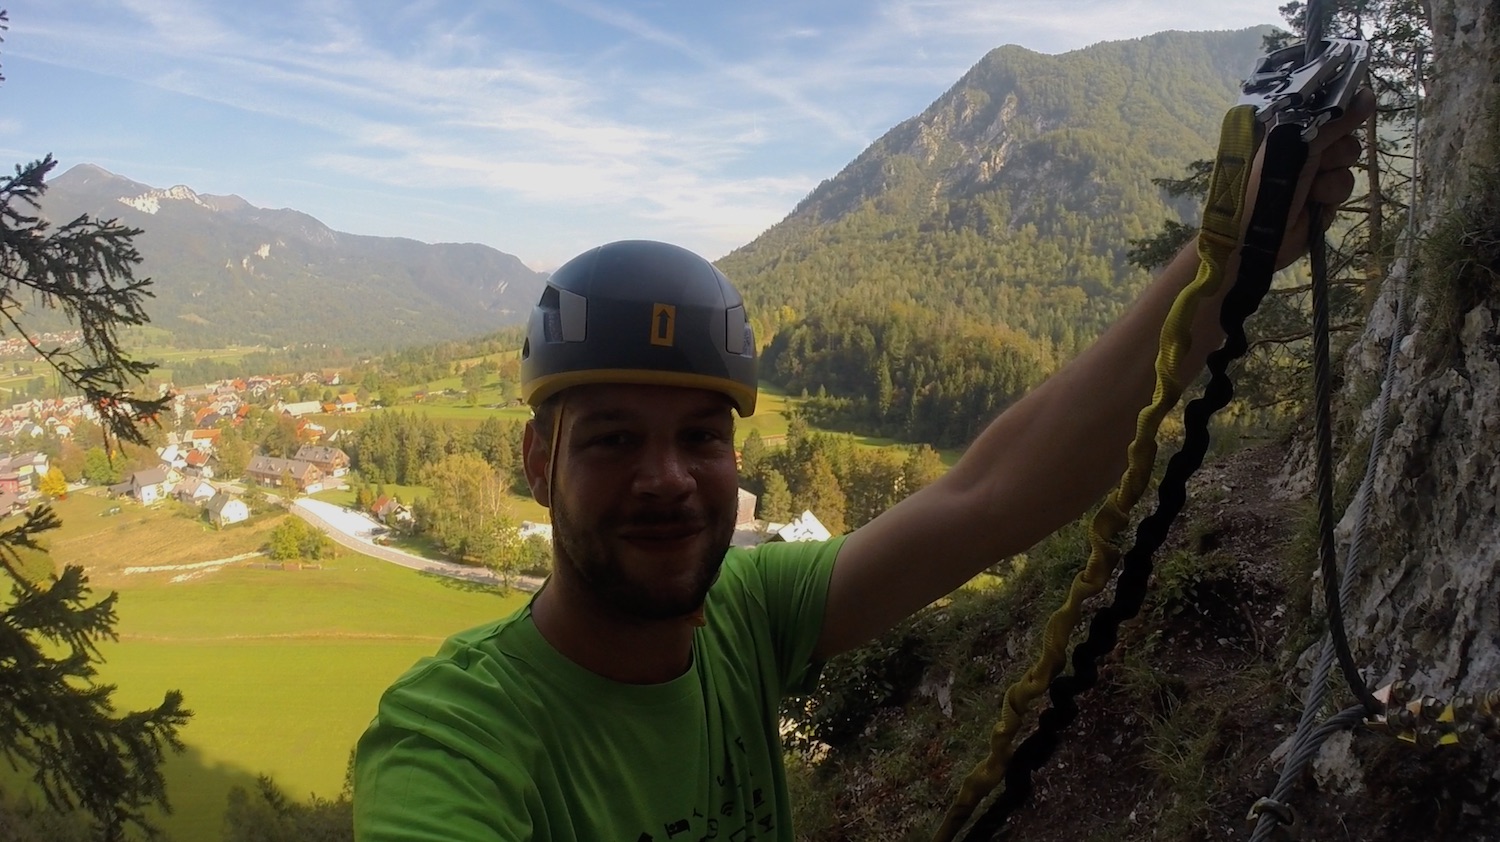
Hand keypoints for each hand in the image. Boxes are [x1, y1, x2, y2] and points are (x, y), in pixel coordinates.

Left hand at [1274, 85, 1376, 268]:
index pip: (1322, 107)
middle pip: (1342, 132)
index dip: (1340, 106)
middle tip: (1320, 156)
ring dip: (1333, 173)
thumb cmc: (1264, 184)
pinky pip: (1344, 185)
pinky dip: (1331, 194)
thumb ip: (1332, 121)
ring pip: (1347, 159)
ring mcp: (1312, 172)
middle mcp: (1299, 146)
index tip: (1358, 101)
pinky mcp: (1322, 197)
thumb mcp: (1297, 146)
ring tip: (1311, 186)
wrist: (1253, 238)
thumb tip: (1367, 93)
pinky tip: (1314, 203)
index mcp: (1284, 127)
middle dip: (1337, 145)